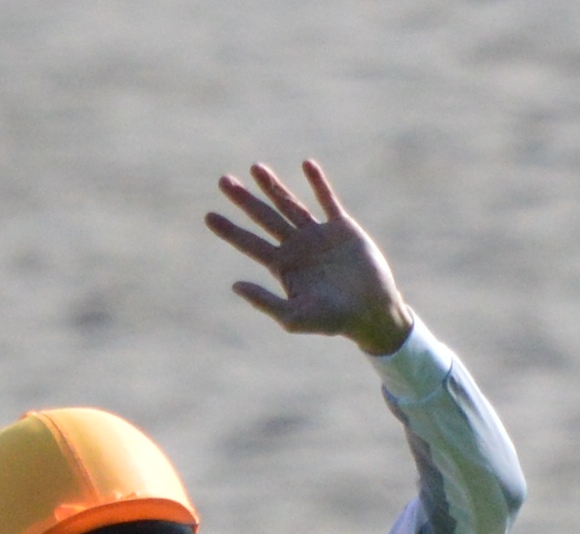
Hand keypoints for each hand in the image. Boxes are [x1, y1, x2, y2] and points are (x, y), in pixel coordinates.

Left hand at [206, 161, 412, 355]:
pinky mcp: (342, 227)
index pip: (250, 244)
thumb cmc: (333, 320)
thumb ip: (265, 302)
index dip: (229, 231)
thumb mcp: (295, 317)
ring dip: (273, 186)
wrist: (371, 313)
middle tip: (223, 181)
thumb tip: (235, 285)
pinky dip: (318, 183)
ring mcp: (318, 235)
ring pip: (290, 204)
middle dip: (244, 200)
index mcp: (284, 267)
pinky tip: (307, 165)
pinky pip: (327, 200)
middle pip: (264, 218)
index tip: (208, 216)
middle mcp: (297, 247)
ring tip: (255, 168)